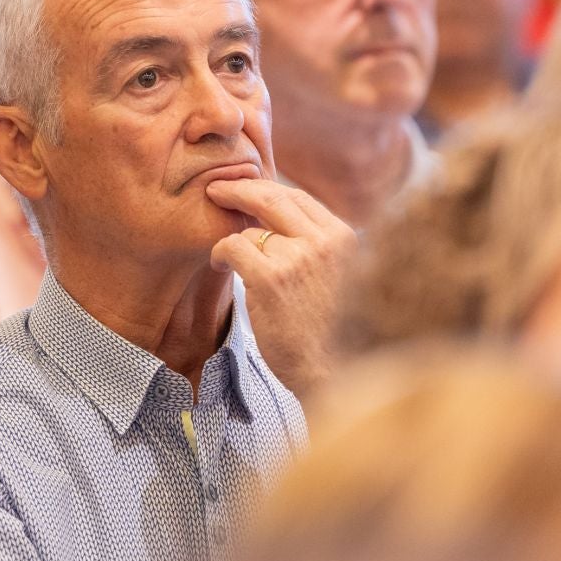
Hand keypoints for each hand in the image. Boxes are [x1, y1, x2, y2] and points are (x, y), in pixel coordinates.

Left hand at [206, 177, 356, 402]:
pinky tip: (220, 265)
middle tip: (216, 189)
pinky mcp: (271, 279)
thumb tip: (278, 212)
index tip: (245, 188)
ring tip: (227, 257)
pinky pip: (233, 246)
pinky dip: (220, 253)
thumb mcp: (338, 274)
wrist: (330, 372)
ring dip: (233, 241)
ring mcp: (299, 258)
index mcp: (344, 237)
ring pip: (251, 229)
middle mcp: (325, 242)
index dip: (267, 190)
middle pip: (273, 197)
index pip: (299, 197)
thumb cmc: (328, 329)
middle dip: (240, 189)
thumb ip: (316, 244)